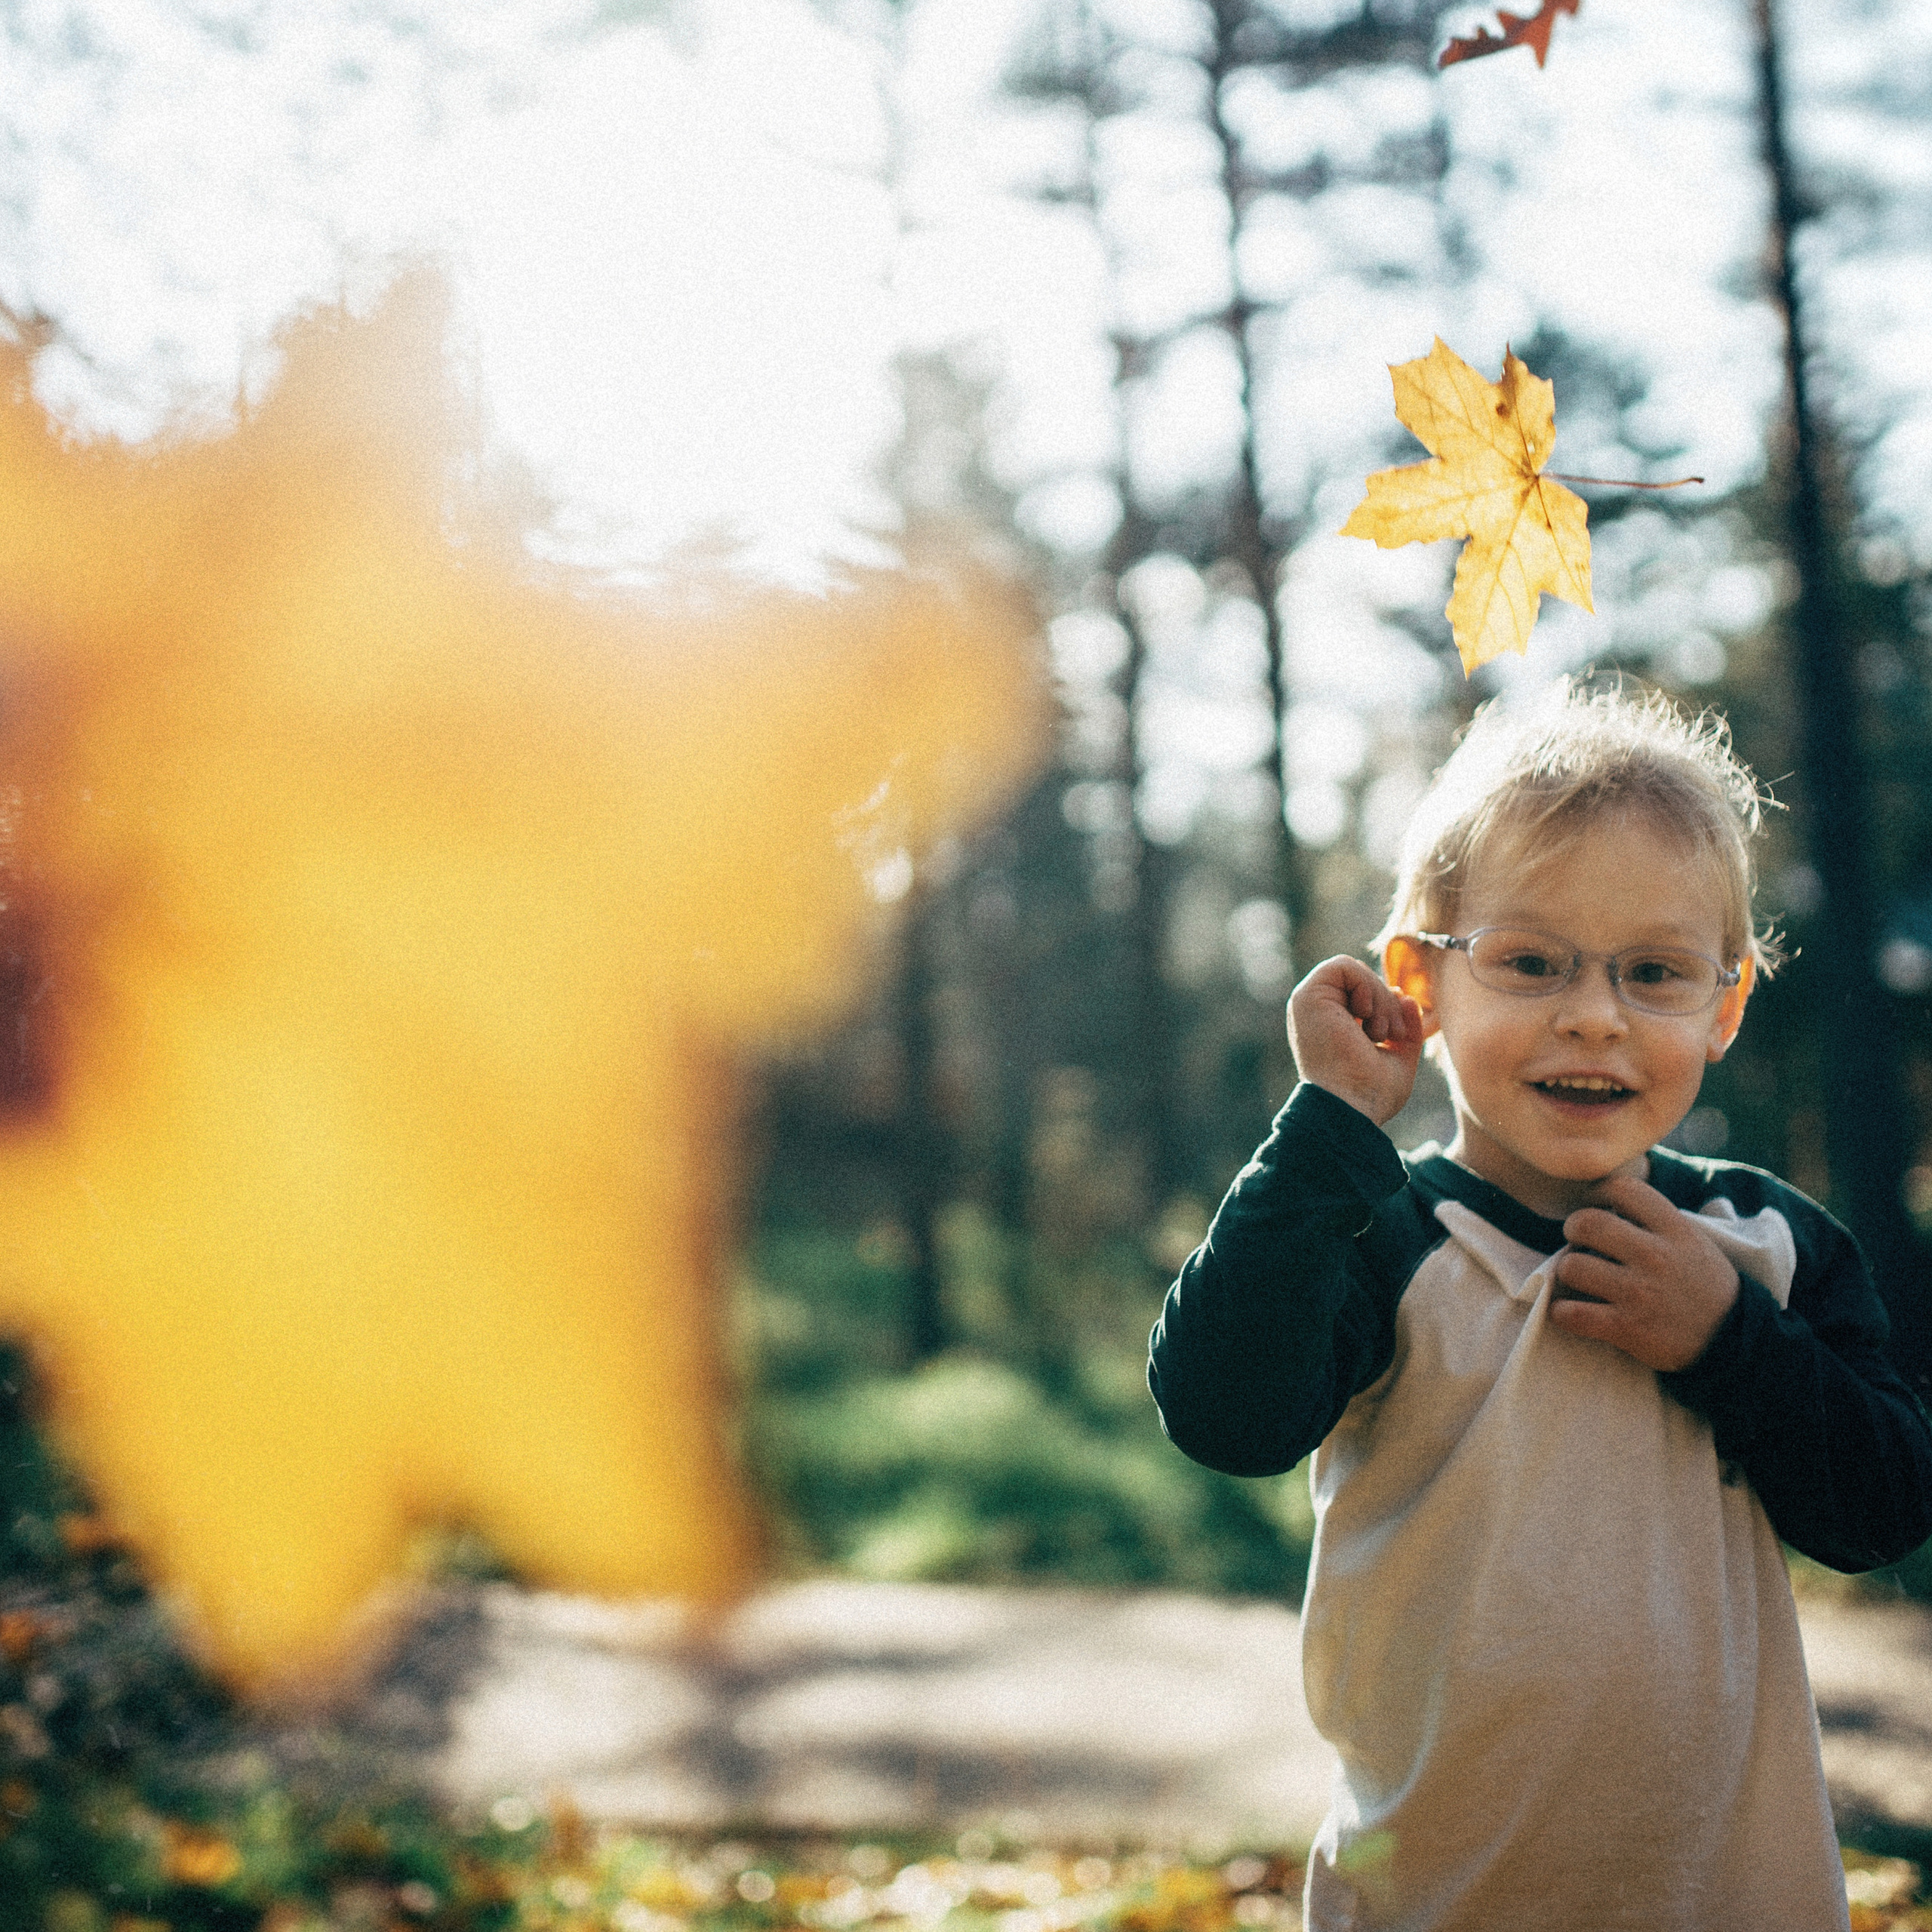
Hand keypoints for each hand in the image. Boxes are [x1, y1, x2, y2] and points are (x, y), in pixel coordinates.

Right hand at [1286, 955, 1425, 1126]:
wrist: (1350, 1107)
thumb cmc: (1371, 1095)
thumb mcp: (1398, 1057)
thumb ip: (1405, 1028)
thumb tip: (1407, 997)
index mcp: (1332, 1026)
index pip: (1363, 992)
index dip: (1385, 1003)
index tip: (1393, 1033)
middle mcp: (1318, 1013)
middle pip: (1362, 980)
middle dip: (1386, 1001)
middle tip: (1390, 1034)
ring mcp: (1309, 1003)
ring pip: (1355, 970)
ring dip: (1379, 996)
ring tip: (1379, 1031)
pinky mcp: (1307, 996)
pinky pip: (1344, 965)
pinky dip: (1365, 986)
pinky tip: (1365, 1015)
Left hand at [1548, 1173, 1739, 1370]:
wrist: (1732, 1341)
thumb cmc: (1704, 1286)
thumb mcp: (1693, 1242)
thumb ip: (1656, 1220)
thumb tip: (1609, 1202)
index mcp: (1675, 1230)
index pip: (1624, 1189)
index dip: (1599, 1192)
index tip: (1595, 1204)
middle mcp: (1655, 1257)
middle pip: (1587, 1223)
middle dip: (1573, 1229)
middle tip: (1578, 1241)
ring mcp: (1639, 1293)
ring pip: (1572, 1267)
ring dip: (1566, 1272)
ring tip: (1579, 1278)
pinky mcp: (1626, 1328)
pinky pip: (1572, 1313)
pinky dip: (1561, 1313)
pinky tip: (1570, 1311)